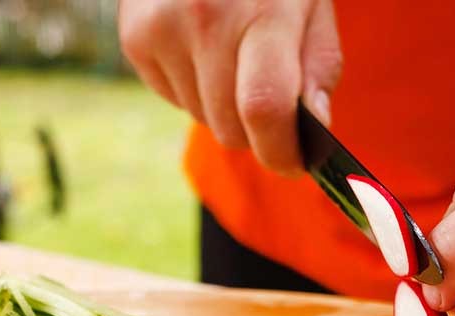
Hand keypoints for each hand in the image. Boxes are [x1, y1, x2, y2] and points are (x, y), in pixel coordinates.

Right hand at [118, 0, 341, 174]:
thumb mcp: (312, 2)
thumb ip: (318, 66)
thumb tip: (311, 129)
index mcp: (264, 8)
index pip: (265, 108)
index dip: (281, 151)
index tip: (293, 162)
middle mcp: (206, 18)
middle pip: (231, 128)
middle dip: (256, 132)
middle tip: (270, 100)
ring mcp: (162, 29)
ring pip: (203, 118)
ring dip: (224, 107)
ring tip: (233, 54)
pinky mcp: (136, 38)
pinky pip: (175, 98)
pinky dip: (195, 87)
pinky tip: (203, 45)